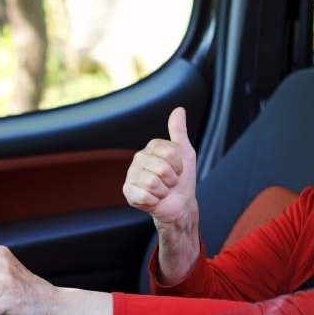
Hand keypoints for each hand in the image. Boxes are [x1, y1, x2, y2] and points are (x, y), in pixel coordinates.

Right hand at [123, 107, 197, 230]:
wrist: (179, 204)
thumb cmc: (182, 179)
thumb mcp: (185, 154)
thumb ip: (179, 132)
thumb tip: (178, 110)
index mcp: (152, 147)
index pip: (170, 152)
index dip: (179, 165)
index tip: (177, 169)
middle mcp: (139, 158)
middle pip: (162, 168)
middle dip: (171, 179)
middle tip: (170, 182)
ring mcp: (131, 175)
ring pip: (153, 183)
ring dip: (164, 191)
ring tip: (162, 190)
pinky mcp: (128, 192)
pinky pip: (144, 196)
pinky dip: (154, 201)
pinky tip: (154, 199)